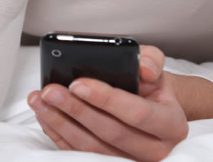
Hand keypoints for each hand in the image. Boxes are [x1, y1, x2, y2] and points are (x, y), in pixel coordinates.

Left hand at [27, 46, 188, 160]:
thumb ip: (152, 60)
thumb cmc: (150, 85)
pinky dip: (60, 136)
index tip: (78, 83)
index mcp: (172, 123)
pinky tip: (45, 116)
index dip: (106, 99)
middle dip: (76, 110)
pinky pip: (82, 155)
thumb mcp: (155, 67)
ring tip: (40, 101)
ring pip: (93, 148)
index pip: (138, 113)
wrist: (152, 107)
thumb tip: (143, 67)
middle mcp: (156, 149)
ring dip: (62, 124)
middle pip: (111, 133)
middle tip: (51, 91)